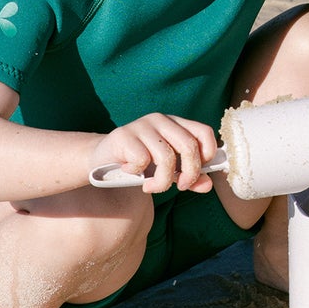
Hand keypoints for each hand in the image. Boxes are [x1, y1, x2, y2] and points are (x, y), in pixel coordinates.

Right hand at [90, 114, 218, 193]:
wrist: (101, 161)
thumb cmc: (139, 165)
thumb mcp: (167, 171)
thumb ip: (188, 177)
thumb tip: (207, 185)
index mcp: (176, 123)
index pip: (204, 132)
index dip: (207, 155)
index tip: (195, 173)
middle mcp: (161, 120)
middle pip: (188, 146)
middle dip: (189, 174)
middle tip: (179, 187)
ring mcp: (142, 125)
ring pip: (166, 157)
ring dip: (162, 181)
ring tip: (151, 187)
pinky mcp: (124, 135)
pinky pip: (142, 160)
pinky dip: (139, 174)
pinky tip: (131, 172)